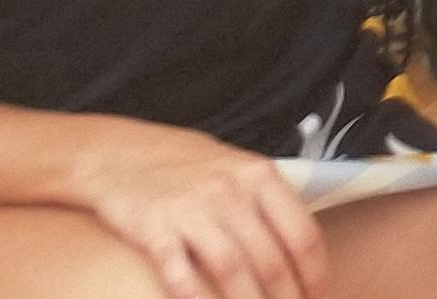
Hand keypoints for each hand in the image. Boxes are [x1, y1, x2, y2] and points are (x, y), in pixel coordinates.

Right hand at [65, 117, 327, 298]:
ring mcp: (191, 208)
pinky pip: (181, 271)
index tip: (317, 297)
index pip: (302, 234)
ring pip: (233, 269)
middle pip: (271, 259)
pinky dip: (198, 296)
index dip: (315, 275)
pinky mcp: (154, 226)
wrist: (119, 152)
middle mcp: (230, 191)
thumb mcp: (238, 168)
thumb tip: (303, 248)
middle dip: (285, 298)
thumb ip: (269, 201)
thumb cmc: (185, 164)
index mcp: (259, 175)